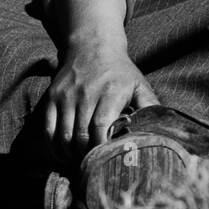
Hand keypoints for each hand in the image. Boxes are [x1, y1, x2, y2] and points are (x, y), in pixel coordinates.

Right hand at [43, 34, 159, 164]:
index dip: (101, 147)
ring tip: (79, 160)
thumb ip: (149, 106)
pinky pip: (48, 128)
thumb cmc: (120, 72)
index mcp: (111, 92)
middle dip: (86, 155)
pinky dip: (53, 145)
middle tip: (93, 163)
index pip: (101, 127)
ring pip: (63, 135)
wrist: (92, 46)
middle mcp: (86, 93)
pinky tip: (62, 152)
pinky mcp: (53, 96)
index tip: (106, 159)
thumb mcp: (139, 85)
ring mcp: (67, 95)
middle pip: (81, 135)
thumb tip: (160, 128)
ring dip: (70, 154)